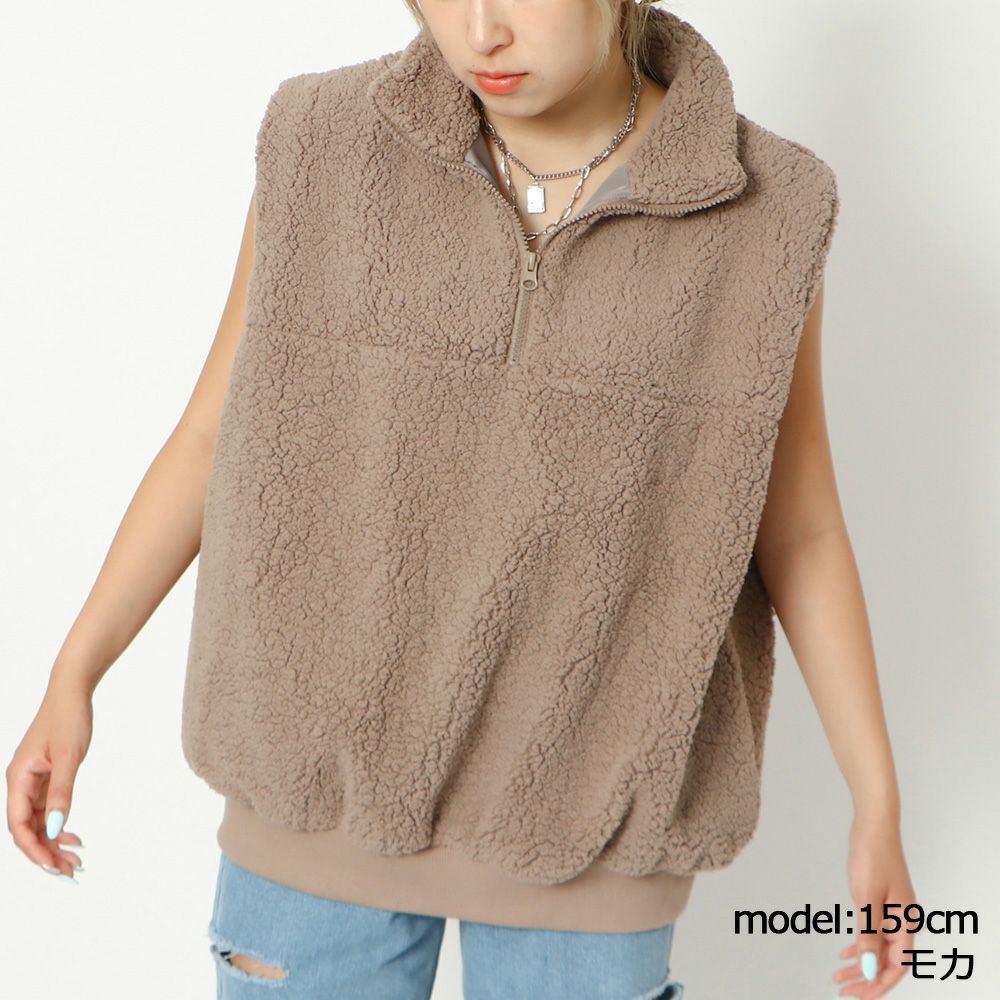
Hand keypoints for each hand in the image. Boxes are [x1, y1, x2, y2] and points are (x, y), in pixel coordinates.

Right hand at [5, 679, 92, 879]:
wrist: (72, 691)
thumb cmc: (68, 718)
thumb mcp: (70, 756)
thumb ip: (62, 792)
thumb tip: (56, 829)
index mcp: (18, 779)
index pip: (18, 825)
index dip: (34, 849)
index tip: (54, 867)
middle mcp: (20, 783)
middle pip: (27, 829)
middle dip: (46, 853)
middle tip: (72, 873)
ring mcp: (32, 781)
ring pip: (38, 822)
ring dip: (54, 843)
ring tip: (76, 862)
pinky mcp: (45, 777)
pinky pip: (47, 810)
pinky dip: (59, 825)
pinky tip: (74, 838)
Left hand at [833, 812, 917, 996]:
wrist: (874, 825)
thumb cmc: (872, 857)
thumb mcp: (866, 899)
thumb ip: (868, 936)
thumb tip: (868, 969)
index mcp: (905, 923)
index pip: (896, 967)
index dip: (878, 985)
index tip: (857, 996)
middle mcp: (904, 921)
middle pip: (887, 961)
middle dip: (866, 979)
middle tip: (842, 991)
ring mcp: (894, 911)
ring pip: (879, 948)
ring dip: (861, 963)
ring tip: (839, 976)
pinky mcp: (883, 901)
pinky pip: (875, 932)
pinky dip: (861, 944)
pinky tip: (846, 952)